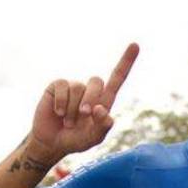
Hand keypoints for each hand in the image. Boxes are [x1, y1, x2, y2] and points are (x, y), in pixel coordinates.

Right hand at [30, 43, 138, 160]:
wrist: (52, 142)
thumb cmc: (76, 139)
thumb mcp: (93, 138)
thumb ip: (102, 127)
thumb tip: (102, 110)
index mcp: (104, 100)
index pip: (117, 78)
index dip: (126, 62)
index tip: (135, 45)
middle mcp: (89, 90)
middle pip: (97, 81)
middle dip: (91, 99)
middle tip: (84, 115)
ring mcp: (73, 87)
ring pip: (78, 88)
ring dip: (72, 109)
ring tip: (68, 121)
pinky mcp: (57, 87)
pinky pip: (62, 87)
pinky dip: (61, 102)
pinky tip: (58, 113)